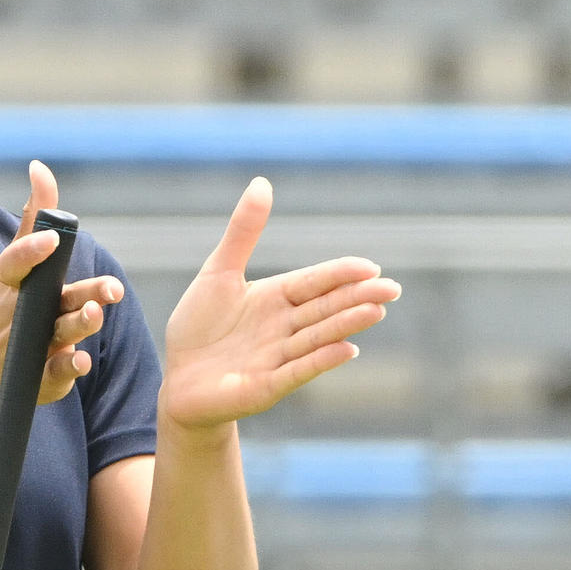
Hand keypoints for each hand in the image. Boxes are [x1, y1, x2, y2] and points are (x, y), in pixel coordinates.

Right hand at [0, 160, 123, 410]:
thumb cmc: (0, 313)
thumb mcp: (11, 268)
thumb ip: (31, 221)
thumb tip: (40, 169)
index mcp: (15, 286)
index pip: (16, 263)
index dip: (32, 250)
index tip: (51, 237)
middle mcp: (24, 314)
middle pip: (55, 300)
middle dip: (83, 294)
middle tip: (110, 289)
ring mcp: (32, 346)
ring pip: (61, 333)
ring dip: (80, 324)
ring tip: (96, 313)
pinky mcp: (42, 376)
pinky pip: (58, 373)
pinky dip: (69, 367)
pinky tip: (82, 360)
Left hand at [159, 177, 401, 434]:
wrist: (179, 382)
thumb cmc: (198, 328)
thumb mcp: (218, 273)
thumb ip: (243, 233)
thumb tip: (263, 182)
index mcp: (276, 299)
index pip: (314, 283)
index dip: (340, 275)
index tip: (370, 267)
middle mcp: (283, 328)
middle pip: (324, 309)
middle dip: (356, 299)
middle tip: (391, 289)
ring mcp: (278, 359)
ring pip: (316, 338)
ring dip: (345, 325)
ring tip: (375, 311)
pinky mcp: (266, 387)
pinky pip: (296, 372)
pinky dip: (320, 361)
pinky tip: (347, 350)